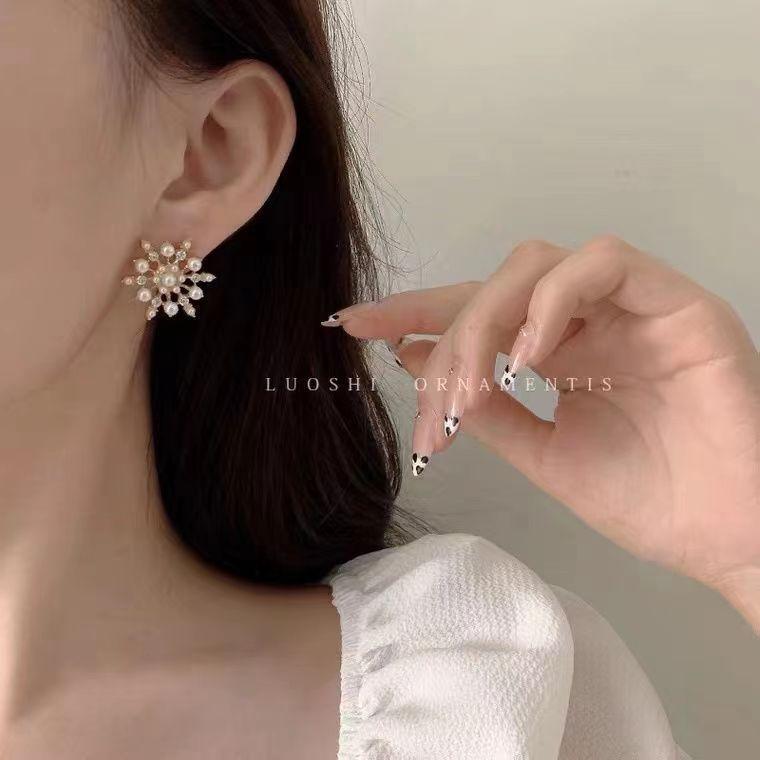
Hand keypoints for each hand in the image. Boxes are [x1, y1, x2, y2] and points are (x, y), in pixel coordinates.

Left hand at [323, 236, 759, 629]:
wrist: (731, 539)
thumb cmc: (651, 501)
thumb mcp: (545, 454)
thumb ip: (488, 407)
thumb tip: (417, 361)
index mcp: (561, 353)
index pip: (477, 316)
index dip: (415, 314)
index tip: (353, 325)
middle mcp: (590, 321)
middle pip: (496, 286)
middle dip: (448, 328)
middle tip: (429, 393)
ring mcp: (633, 306)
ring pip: (538, 267)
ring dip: (489, 319)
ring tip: (472, 385)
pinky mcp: (676, 301)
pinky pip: (603, 265)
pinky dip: (551, 302)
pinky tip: (525, 357)